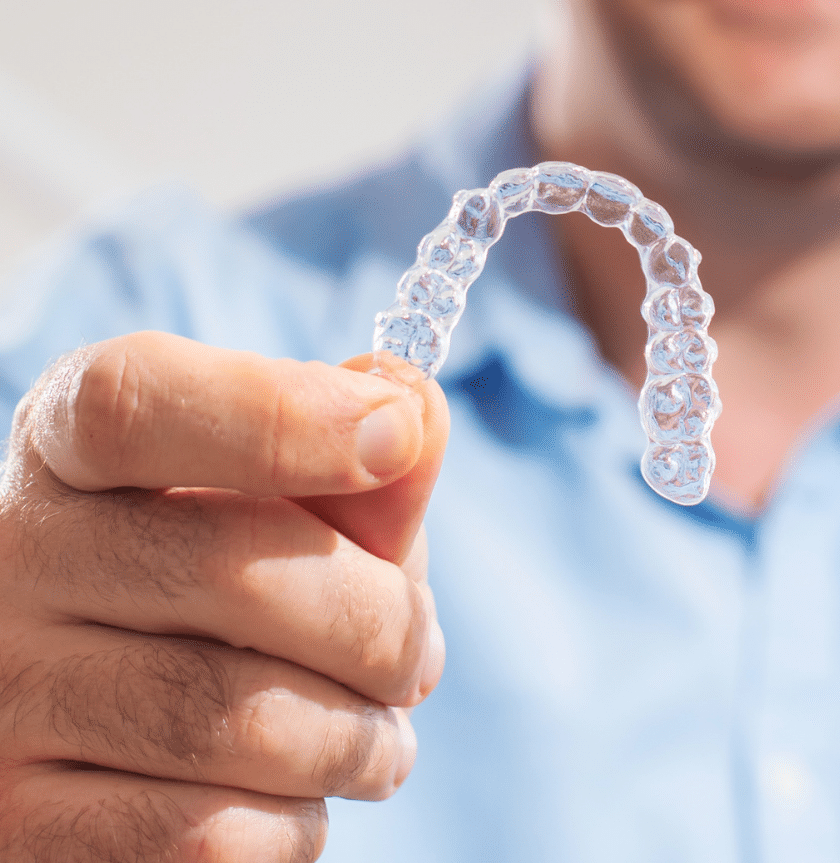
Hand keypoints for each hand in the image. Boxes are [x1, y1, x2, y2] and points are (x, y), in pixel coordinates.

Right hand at [0, 332, 449, 859]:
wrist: (124, 744)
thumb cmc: (237, 597)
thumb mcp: (296, 515)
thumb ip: (362, 472)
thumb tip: (413, 413)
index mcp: (67, 449)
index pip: (131, 402)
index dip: (274, 413)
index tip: (392, 436)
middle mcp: (9, 558)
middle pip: (231, 569)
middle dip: (379, 627)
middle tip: (417, 661)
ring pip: (235, 721)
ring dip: (357, 741)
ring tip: (375, 740)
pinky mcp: (17, 828)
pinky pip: (209, 835)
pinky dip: (293, 825)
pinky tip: (290, 799)